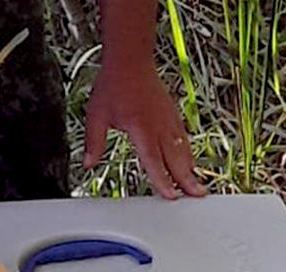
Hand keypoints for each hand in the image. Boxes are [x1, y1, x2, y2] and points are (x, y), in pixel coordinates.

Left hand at [82, 61, 206, 199]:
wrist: (131, 62)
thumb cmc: (115, 85)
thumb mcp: (96, 115)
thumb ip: (94, 142)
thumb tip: (88, 163)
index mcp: (141, 129)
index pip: (154, 161)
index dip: (163, 181)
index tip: (171, 195)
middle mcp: (159, 127)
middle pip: (176, 160)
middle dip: (187, 181)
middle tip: (196, 196)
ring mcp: (169, 122)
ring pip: (183, 152)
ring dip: (190, 170)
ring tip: (197, 186)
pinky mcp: (174, 117)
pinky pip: (184, 141)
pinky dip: (189, 155)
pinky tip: (190, 163)